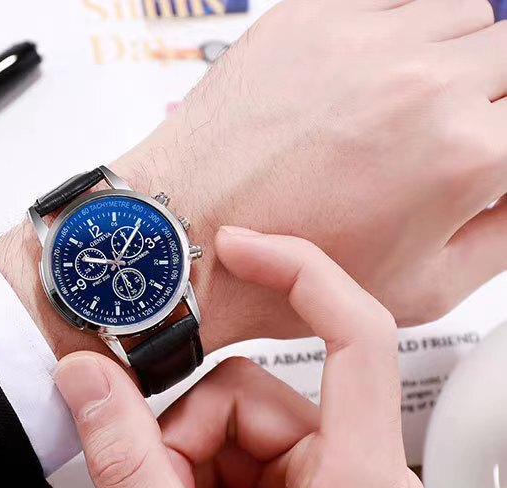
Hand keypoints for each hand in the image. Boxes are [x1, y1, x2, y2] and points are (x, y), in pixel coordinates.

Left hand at [0, 0, 506, 359]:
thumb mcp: (423, 288)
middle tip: (450, 131)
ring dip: (452, 54)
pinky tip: (368, 75)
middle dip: (491, 94)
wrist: (184, 237)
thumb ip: (506, 233)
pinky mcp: (310, 18)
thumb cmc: (279, 274)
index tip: (488, 146)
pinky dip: (396, 32)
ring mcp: (363, 41)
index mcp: (465, 153)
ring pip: (460, 15)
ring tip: (408, 104)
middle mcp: (422, 83)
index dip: (505, 138)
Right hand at [54, 229, 424, 487]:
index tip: (241, 248)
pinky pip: (239, 452)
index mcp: (360, 486)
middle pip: (253, 391)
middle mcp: (359, 481)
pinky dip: (201, 479)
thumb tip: (82, 378)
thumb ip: (124, 457)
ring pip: (238, 422)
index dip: (298, 271)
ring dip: (189, 465)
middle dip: (187, 436)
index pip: (355, 334)